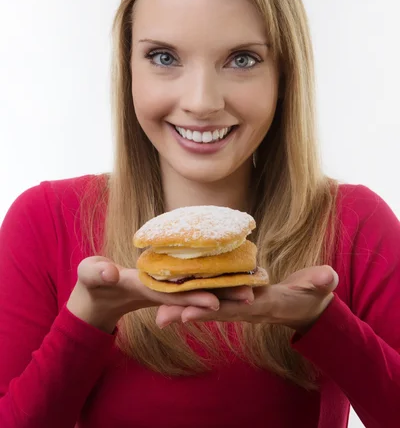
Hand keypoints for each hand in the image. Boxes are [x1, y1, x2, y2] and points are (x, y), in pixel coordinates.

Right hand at [66, 256, 250, 332]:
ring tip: (250, 288)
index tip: (216, 302)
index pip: (173, 294)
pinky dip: (210, 282)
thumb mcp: (89, 276)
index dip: (193, 296)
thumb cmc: (90, 283)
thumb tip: (109, 274)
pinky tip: (231, 278)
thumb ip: (96, 273)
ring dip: (222, 290)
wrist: (95, 296)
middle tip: (250, 295)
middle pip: (193, 294)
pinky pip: (192, 283)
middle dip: (220, 296)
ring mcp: (165, 288)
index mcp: (144, 288)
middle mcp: (160, 290)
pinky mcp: (168, 284)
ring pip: (197, 288)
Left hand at [155, 265, 338, 333]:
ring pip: (209, 307)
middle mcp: (246, 307)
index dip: (211, 311)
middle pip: (213, 311)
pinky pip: (214, 299)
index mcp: (262, 304)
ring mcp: (241, 305)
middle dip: (187, 314)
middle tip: (159, 318)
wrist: (308, 307)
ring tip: (156, 312)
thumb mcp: (320, 287)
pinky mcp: (237, 298)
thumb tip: (327, 279)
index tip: (187, 315)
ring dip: (184, 309)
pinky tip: (175, 298)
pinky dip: (194, 299)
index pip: (233, 309)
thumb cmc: (314, 295)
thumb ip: (321, 282)